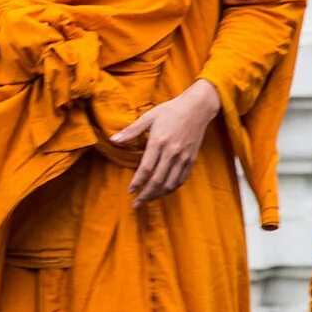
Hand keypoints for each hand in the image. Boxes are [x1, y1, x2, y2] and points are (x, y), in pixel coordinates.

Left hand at [112, 79, 220, 206]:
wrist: (197, 107)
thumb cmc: (171, 110)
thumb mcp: (149, 117)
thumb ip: (131, 131)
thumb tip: (113, 140)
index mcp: (159, 141)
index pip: (146, 168)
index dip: (137, 182)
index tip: (130, 191)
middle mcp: (172, 151)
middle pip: (158, 180)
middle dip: (146, 194)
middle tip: (136, 203)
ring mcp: (183, 157)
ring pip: (170, 183)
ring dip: (158, 195)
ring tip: (148, 200)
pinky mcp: (191, 159)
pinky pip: (181, 179)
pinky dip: (171, 188)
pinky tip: (163, 191)